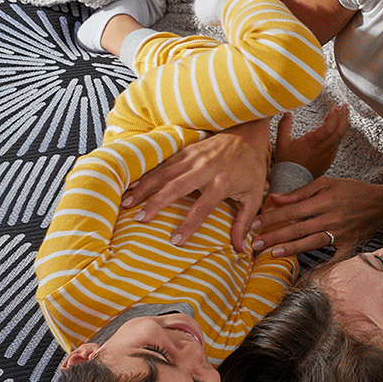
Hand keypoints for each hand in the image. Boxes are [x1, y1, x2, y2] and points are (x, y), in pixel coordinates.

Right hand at [123, 119, 270, 250]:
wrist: (248, 133)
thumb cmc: (251, 167)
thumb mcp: (254, 195)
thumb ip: (244, 222)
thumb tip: (240, 248)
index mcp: (222, 183)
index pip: (203, 208)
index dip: (189, 225)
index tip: (175, 241)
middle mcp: (205, 169)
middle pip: (176, 188)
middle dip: (156, 203)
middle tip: (139, 218)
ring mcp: (193, 157)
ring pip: (164, 174)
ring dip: (145, 188)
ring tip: (127, 202)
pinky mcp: (186, 150)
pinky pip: (163, 164)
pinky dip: (147, 174)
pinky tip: (134, 184)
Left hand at [250, 177, 382, 257]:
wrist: (382, 204)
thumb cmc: (352, 190)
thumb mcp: (326, 183)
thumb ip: (300, 192)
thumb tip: (275, 198)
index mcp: (324, 200)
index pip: (291, 211)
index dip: (271, 218)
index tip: (254, 224)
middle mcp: (330, 218)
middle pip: (297, 229)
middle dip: (274, 236)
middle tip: (255, 244)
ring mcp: (340, 233)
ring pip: (310, 243)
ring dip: (290, 249)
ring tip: (271, 254)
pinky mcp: (347, 245)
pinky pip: (332, 257)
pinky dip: (320, 265)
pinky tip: (304, 271)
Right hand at [272, 104, 347, 176]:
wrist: (292, 180)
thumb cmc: (287, 164)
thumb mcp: (281, 142)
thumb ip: (284, 125)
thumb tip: (287, 114)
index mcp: (312, 142)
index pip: (329, 127)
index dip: (334, 116)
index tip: (335, 107)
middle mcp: (322, 149)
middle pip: (339, 131)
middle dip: (344, 117)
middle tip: (345, 107)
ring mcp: (327, 154)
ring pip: (340, 137)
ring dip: (342, 125)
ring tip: (342, 115)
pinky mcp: (328, 159)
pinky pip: (336, 145)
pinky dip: (337, 135)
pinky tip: (335, 130)